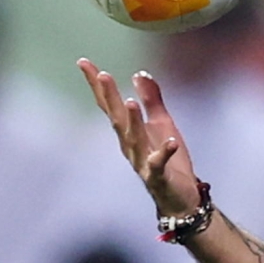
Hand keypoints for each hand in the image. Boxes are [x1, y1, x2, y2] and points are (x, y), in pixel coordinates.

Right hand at [77, 60, 201, 216]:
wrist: (180, 200)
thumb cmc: (169, 162)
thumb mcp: (162, 124)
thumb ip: (151, 99)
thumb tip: (139, 73)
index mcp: (129, 132)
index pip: (110, 105)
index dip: (98, 84)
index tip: (84, 62)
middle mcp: (130, 146)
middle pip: (117, 119)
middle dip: (109, 97)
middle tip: (102, 74)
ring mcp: (142, 162)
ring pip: (134, 140)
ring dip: (132, 122)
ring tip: (131, 102)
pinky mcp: (158, 177)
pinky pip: (159, 164)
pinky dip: (164, 153)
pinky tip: (171, 142)